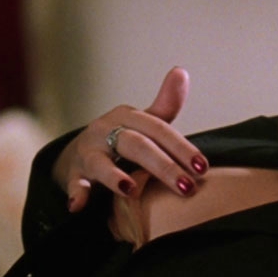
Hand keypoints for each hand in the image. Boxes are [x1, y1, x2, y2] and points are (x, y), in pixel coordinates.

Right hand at [53, 66, 209, 212]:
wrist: (83, 153)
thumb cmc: (124, 139)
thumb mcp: (145, 123)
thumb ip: (165, 105)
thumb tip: (181, 71)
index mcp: (127, 117)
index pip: (157, 129)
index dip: (181, 148)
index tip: (202, 168)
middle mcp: (105, 130)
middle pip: (136, 146)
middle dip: (163, 167)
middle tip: (187, 187)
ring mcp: (88, 151)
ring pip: (101, 163)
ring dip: (114, 176)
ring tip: (131, 190)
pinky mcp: (75, 173)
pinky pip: (75, 183)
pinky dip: (76, 193)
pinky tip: (77, 205)